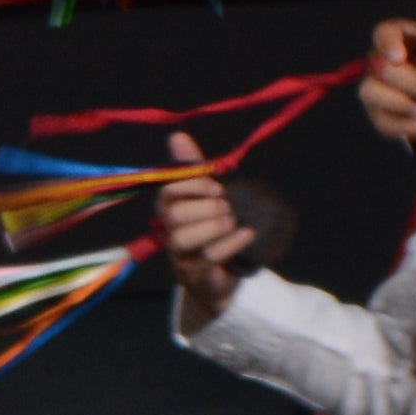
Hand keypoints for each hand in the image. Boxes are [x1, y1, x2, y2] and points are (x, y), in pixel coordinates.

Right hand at [150, 131, 260, 327]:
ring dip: (213, 226)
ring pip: (183, 238)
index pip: (167, 192)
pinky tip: (247, 234)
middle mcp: (168, 233)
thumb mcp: (203, 198)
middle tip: (227, 208)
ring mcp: (180, 257)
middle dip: (205, 207)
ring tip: (233, 221)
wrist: (218, 279)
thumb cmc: (209, 232)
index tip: (217, 187)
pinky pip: (208, 259)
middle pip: (174, 215)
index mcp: (168, 210)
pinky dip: (231, 244)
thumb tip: (176, 135)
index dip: (192, 187)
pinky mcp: (197, 276)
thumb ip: (192, 169)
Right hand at [359, 10, 415, 147]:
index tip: (399, 57)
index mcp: (398, 37)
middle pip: (383, 69)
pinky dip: (405, 127)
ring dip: (401, 105)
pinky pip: (383, 123)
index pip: (382, 34)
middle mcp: (381, 61)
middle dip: (415, 83)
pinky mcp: (381, 115)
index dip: (387, 45)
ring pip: (371, 94)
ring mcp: (376, 89)